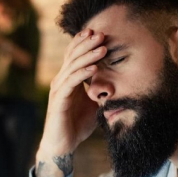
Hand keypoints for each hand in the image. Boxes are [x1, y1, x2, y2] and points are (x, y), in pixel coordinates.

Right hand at [35, 29, 106, 176]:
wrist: (62, 145)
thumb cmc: (76, 125)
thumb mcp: (93, 105)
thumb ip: (100, 92)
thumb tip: (118, 85)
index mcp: (68, 80)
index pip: (74, 55)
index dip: (83, 42)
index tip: (98, 31)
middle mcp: (61, 81)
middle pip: (72, 56)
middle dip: (87, 44)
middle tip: (102, 33)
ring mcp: (58, 90)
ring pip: (72, 67)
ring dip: (88, 56)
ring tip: (102, 47)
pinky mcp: (58, 101)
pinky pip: (70, 83)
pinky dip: (82, 74)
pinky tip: (94, 68)